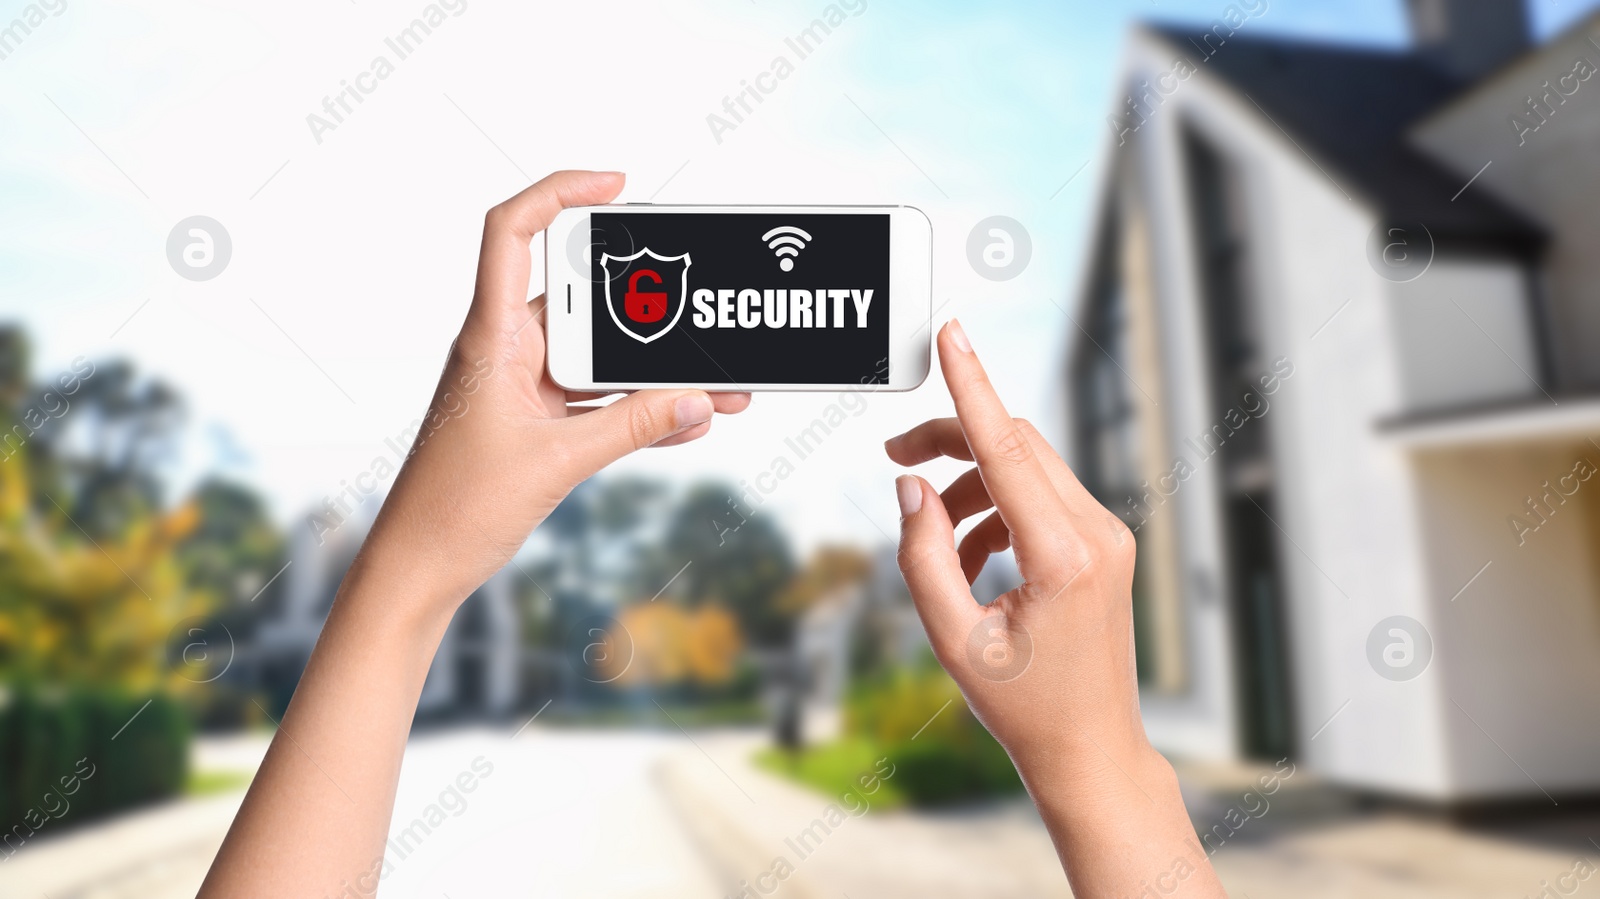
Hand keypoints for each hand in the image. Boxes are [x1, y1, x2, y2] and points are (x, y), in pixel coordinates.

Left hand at [200, 172, 750, 897]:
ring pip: (603, 360)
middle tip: (706, 320)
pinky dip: (641, 411)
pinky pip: (600, 402)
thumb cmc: (456, 509)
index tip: (617, 186)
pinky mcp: (538, 423)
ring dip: (657, 374)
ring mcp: (524, 388)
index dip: (560, 193)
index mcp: (491, 338)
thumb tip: (699, 399)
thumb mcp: (557, 463)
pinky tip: (690, 424)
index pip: (511, 232)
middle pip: (586, 302)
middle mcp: (507, 351)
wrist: (419, 568)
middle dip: (652, 316)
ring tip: (720, 387)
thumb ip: (632, 427)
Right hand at [886, 319, 1139, 772]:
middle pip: (1015, 445)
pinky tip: (971, 559)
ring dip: (970, 485)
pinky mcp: (1104, 544)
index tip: (952, 335)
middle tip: (894, 458)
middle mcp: (1098, 534)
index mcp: (1064, 556)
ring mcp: (1109, 536)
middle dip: (951, 441)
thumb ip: (921, 555)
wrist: (1091, 749)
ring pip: (1027, 466)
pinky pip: (1041, 495)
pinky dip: (996, 509)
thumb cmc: (1022, 707)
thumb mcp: (952, 639)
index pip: (1008, 449)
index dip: (971, 388)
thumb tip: (911, 486)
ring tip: (934, 542)